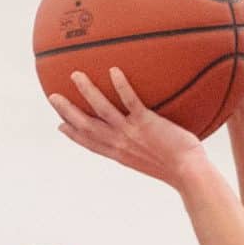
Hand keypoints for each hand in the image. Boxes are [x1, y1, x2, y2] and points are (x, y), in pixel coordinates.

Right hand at [50, 65, 214, 187]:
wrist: (190, 173)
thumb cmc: (180, 169)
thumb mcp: (155, 161)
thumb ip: (147, 148)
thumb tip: (152, 140)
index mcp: (121, 154)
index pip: (91, 144)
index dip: (74, 135)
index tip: (60, 125)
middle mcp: (121, 143)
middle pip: (87, 126)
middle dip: (68, 112)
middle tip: (53, 97)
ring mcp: (132, 133)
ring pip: (102, 110)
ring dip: (87, 92)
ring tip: (75, 75)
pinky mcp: (146, 123)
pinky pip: (131, 101)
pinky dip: (121, 87)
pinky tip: (114, 71)